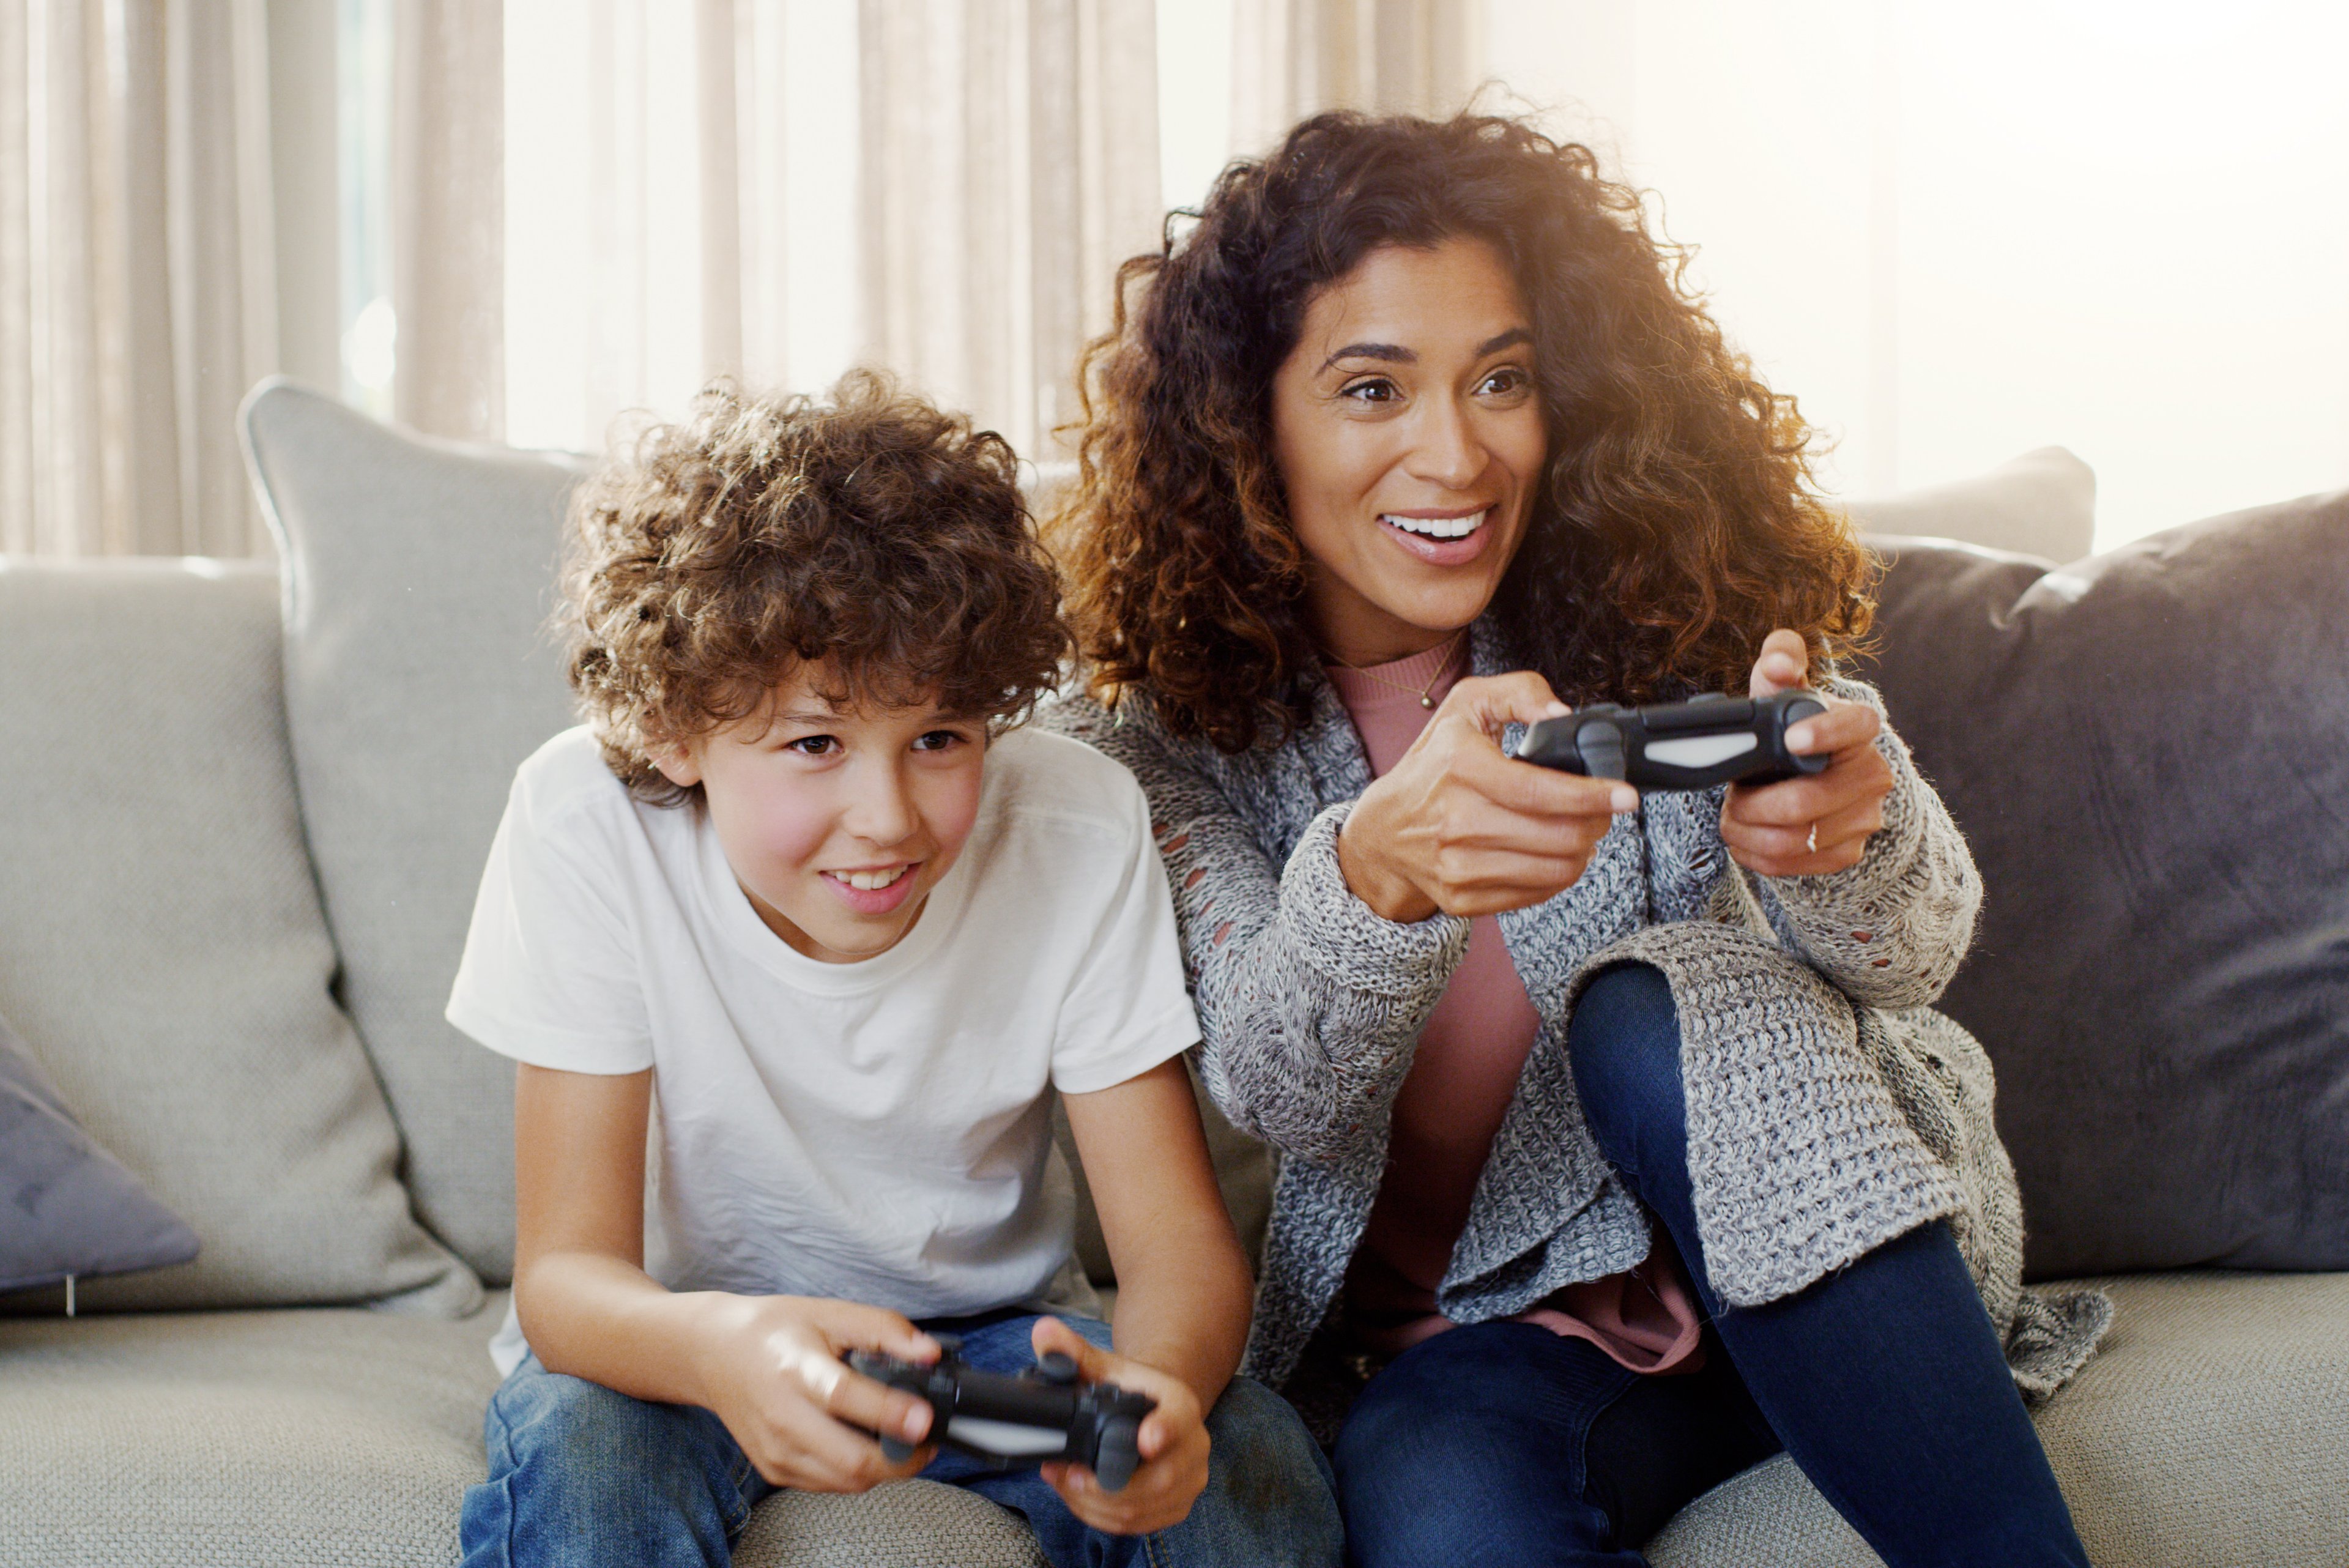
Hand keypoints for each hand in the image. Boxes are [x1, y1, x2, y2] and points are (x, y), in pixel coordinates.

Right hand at [689, 1294, 941, 1491]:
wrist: (715, 1354)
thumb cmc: (776, 1330)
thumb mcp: (831, 1313)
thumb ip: (885, 1330)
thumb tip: (930, 1354)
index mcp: (796, 1369)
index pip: (843, 1397)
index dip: (889, 1412)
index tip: (925, 1417)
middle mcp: (782, 1417)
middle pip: (851, 1459)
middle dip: (902, 1458)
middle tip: (927, 1438)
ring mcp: (776, 1451)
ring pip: (846, 1481)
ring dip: (885, 1469)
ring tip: (904, 1442)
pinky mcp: (774, 1469)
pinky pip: (830, 1484)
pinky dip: (857, 1472)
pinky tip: (867, 1445)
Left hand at [1031, 1317, 1211, 1536]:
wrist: (1154, 1408)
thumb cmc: (1129, 1388)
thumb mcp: (1104, 1366)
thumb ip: (1072, 1352)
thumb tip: (1043, 1332)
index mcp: (1180, 1405)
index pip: (1178, 1420)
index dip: (1163, 1431)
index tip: (1144, 1440)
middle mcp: (1195, 1445)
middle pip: (1156, 1480)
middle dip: (1102, 1485)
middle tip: (1064, 1473)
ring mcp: (1189, 1481)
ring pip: (1142, 1509)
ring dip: (1093, 1504)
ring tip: (1062, 1483)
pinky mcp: (1175, 1507)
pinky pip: (1138, 1524)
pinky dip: (1101, 1517)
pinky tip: (1078, 1499)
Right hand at [1337, 672, 1639, 922]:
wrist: (1382, 831)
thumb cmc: (1432, 764)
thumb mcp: (1467, 706)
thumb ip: (1520, 693)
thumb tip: (1563, 715)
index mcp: (1460, 766)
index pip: (1541, 791)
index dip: (1593, 796)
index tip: (1625, 795)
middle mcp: (1455, 820)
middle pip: (1558, 835)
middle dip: (1596, 822)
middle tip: (1602, 810)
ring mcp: (1457, 865)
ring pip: (1554, 869)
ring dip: (1583, 851)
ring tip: (1581, 832)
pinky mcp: (1462, 897)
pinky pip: (1535, 894)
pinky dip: (1557, 875)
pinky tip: (1554, 854)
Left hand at [1720, 629, 1892, 876]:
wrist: (1813, 775)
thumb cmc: (1793, 728)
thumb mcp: (1784, 692)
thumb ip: (1780, 662)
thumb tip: (1777, 663)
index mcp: (1859, 727)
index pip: (1855, 726)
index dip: (1824, 733)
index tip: (1790, 739)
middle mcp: (1872, 774)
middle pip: (1804, 802)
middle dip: (1753, 804)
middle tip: (1732, 795)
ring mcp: (1864, 818)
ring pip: (1793, 840)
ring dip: (1747, 832)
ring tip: (1733, 816)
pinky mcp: (1848, 852)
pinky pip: (1792, 866)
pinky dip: (1756, 855)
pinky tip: (1745, 838)